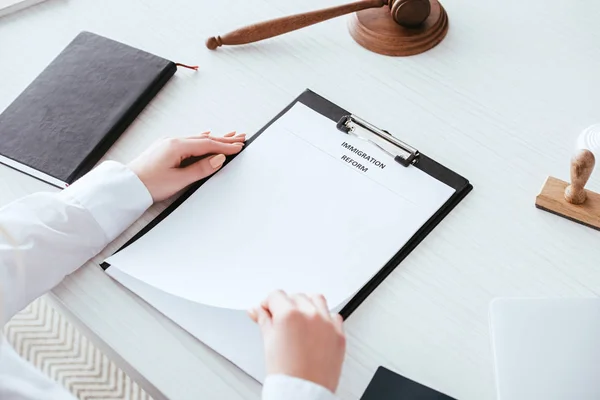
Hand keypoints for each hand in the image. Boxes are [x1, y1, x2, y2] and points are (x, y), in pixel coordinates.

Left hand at [128, 132, 244, 201]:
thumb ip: (201, 169)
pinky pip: (188, 141)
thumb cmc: (149, 184)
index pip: (208, 144)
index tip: (240, 147)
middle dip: (224, 139)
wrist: (127, 186)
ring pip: (197, 139)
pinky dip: (200, 140)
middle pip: (204, 139)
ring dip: (214, 138)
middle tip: (241, 137)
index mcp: (177, 146)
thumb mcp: (179, 180)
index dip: (226, 146)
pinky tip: (205, 136)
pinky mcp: (164, 149)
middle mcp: (173, 141)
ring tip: (229, 136)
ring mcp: (168, 143)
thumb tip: (218, 159)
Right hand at [249, 291, 345, 392]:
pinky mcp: (339, 334)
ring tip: (299, 320)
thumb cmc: (286, 374)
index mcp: (289, 315)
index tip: (267, 311)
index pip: (276, 295)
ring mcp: (327, 323)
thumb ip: (263, 321)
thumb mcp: (268, 343)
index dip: (268, 304)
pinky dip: (324, 318)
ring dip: (307, 305)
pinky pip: (333, 316)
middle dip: (286, 305)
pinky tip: (316, 328)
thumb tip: (257, 311)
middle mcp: (310, 314)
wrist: (303, 393)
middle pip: (296, 296)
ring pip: (316, 299)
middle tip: (281, 320)